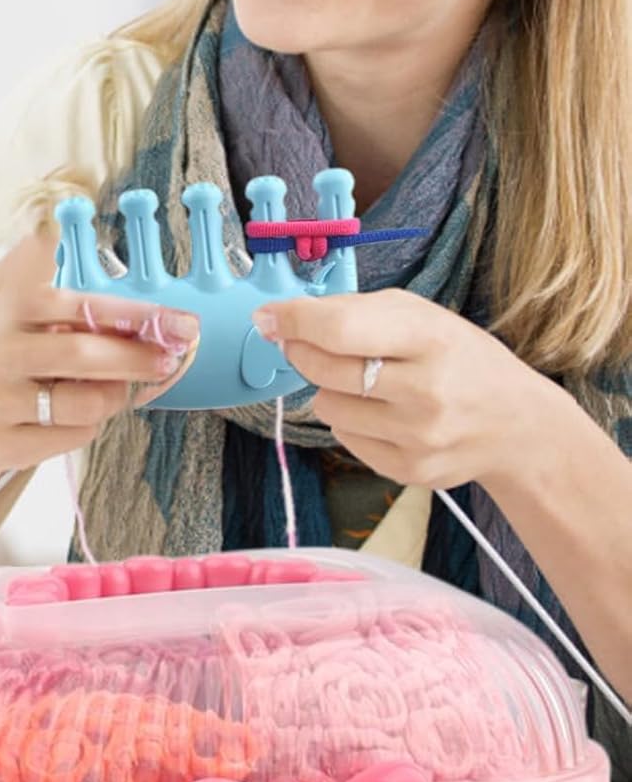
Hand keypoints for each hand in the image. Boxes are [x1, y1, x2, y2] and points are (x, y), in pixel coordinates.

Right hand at [0, 231, 199, 473]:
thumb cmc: (11, 363)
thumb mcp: (29, 324)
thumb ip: (81, 319)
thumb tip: (159, 329)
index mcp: (9, 308)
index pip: (75, 301)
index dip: (130, 311)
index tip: (177, 321)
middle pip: (83, 354)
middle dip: (137, 358)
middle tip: (170, 358)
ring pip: (87, 402)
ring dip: (116, 396)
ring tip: (117, 391)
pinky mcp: (3, 442)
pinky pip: (75, 435)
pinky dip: (91, 425)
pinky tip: (79, 416)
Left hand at [253, 289, 552, 490]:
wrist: (516, 425)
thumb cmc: (457, 358)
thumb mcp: (420, 317)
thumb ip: (353, 312)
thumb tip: (278, 320)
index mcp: (431, 338)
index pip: (341, 329)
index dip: (294, 322)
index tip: (267, 318)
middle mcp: (427, 390)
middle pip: (324, 370)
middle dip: (303, 352)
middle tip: (307, 344)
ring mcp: (418, 436)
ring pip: (325, 407)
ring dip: (332, 390)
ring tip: (367, 385)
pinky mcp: (409, 469)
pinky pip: (343, 438)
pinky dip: (352, 421)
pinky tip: (384, 414)